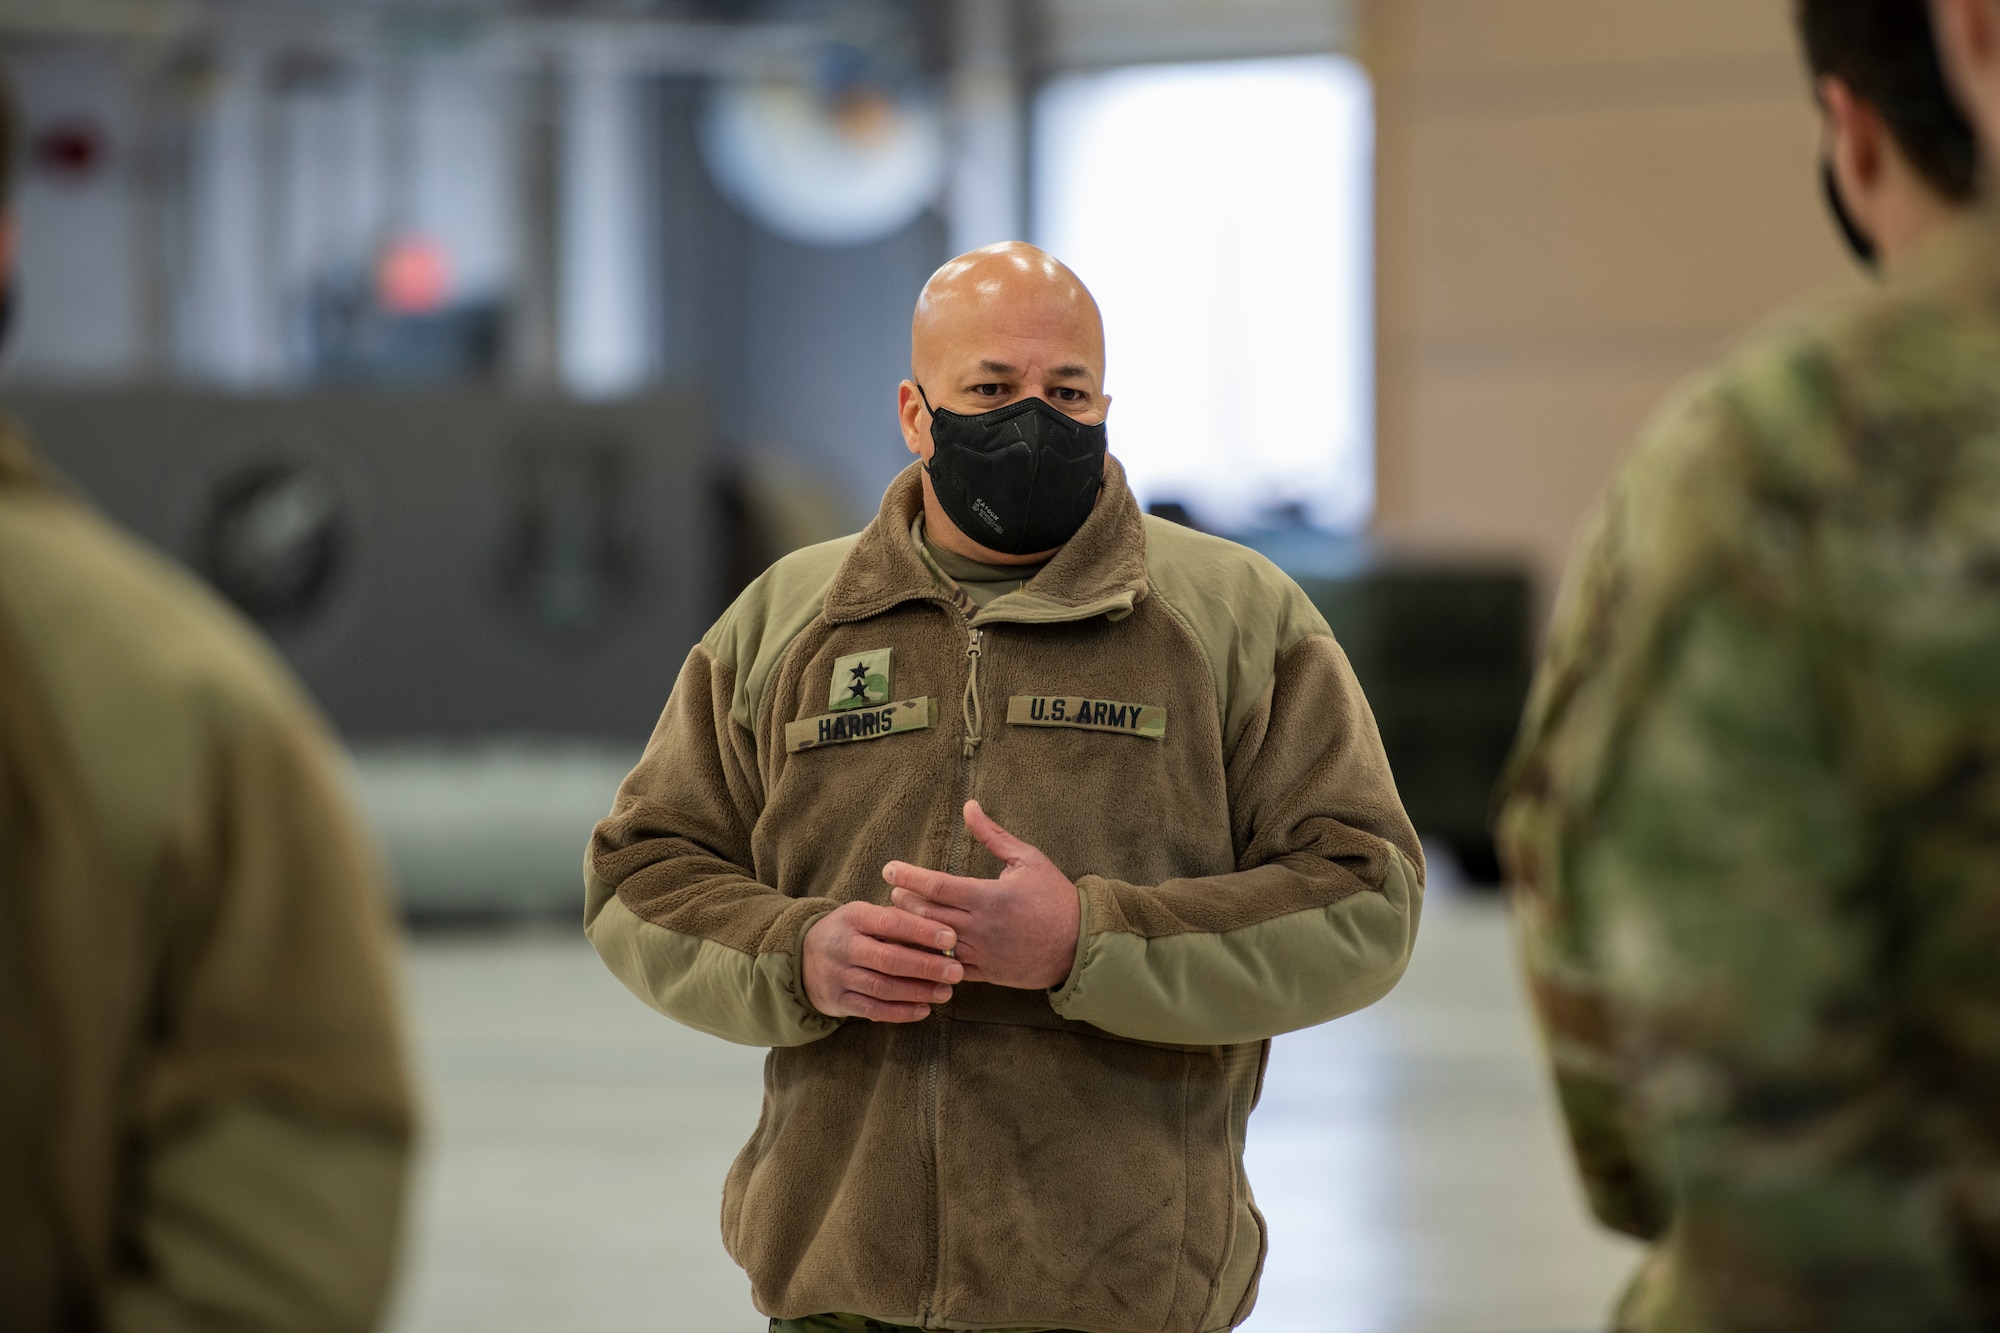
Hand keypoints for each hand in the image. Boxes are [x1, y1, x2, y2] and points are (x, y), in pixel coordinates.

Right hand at [801, 902, 962, 1022]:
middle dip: (926, 966)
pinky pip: (873, 1010)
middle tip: (956, 971)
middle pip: (889, 959)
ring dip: (918, 991)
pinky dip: (900, 1012)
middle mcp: (843, 946)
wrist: (802, 957)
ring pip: (883, 987)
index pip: (891, 922)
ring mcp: (839, 976)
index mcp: (853, 917)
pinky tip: (924, 1010)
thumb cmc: (850, 932)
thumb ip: (897, 921)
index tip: (951, 938)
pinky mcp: (839, 1001)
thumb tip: (942, 934)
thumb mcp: (865, 915)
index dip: (922, 931)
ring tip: (946, 992)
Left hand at [885, 800, 1080, 990]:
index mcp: (989, 897)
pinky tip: (915, 948)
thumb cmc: (1054, 897)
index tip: (889, 869)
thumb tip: (969, 806)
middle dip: (904, 901)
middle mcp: (980, 927)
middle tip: (893, 889)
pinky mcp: (984, 974)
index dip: (908, 876)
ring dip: (910, 930)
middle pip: (927, 915)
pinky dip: (928, 958)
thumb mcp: (1028, 859)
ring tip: (898, 916)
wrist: (1079, 944)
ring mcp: (981, 954)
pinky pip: (947, 968)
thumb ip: (993, 836)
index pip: (937, 885)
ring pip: (932, 943)